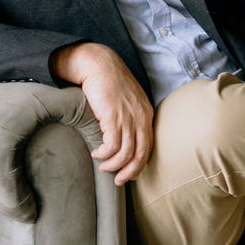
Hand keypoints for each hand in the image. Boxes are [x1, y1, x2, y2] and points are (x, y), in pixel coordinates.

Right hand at [50, 41, 154, 183]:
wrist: (97, 63)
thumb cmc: (109, 81)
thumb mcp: (126, 100)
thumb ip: (129, 116)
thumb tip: (123, 136)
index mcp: (146, 114)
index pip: (148, 146)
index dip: (139, 163)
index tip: (129, 173)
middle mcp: (141, 117)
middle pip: (140, 154)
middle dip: (130, 172)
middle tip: (119, 181)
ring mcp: (128, 118)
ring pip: (126, 153)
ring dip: (113, 164)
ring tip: (103, 166)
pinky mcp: (113, 117)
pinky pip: (112, 145)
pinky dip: (104, 154)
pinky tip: (97, 153)